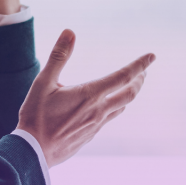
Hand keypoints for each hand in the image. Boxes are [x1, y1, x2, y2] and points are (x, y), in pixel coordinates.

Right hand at [17, 29, 155, 166]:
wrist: (33, 152)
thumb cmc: (36, 116)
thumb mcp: (43, 82)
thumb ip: (59, 56)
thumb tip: (70, 32)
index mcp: (90, 94)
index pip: (123, 76)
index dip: (140, 64)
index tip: (152, 56)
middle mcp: (98, 110)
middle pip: (129, 93)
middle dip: (139, 80)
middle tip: (143, 71)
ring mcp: (96, 125)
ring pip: (121, 107)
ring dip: (128, 94)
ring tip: (129, 85)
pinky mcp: (90, 136)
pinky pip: (108, 119)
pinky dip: (114, 107)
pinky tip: (106, 107)